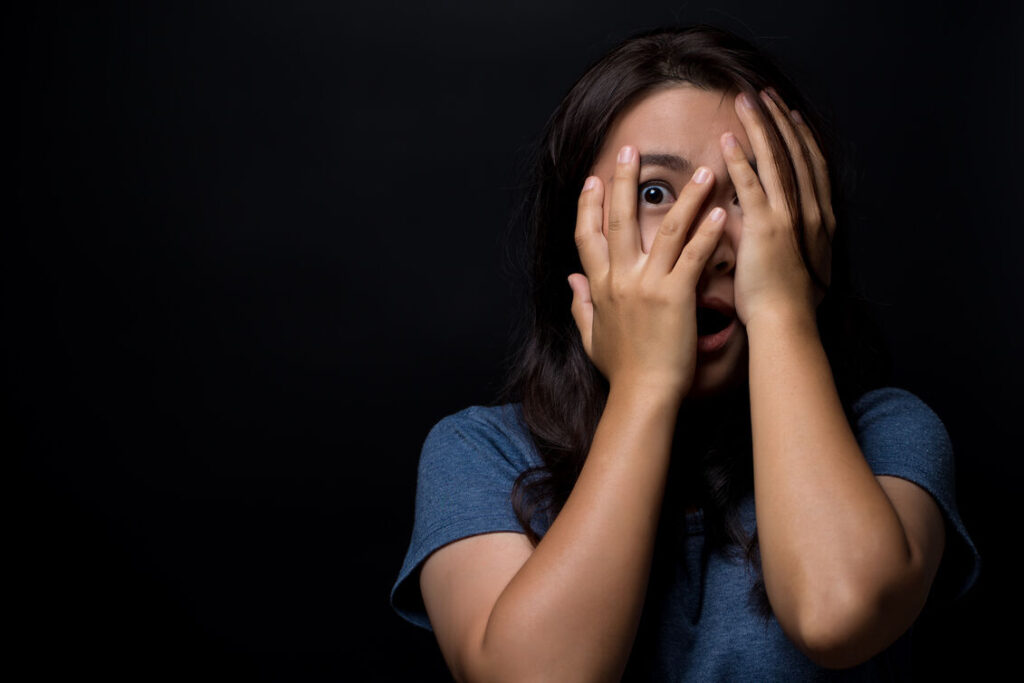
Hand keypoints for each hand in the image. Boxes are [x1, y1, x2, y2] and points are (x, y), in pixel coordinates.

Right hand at [568, 145, 726, 395]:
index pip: (587, 235)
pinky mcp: (676, 296)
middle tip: (632, 149)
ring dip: (685, 196)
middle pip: (619, 219)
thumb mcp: (591, 336)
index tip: (593, 179)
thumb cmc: (621, 370)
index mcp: (600, 286)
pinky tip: (723, 210)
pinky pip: (693, 255)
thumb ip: (580, 304)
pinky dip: (709, 232)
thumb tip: (571, 280)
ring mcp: (647, 285)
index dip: (588, 205)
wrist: (642, 394)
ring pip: (666, 229)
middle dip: (624, 181)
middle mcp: (620, 279)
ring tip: (703, 171)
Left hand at [723, 89, 835, 327]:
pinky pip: (753, 186)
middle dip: (780, 121)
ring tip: (746, 100)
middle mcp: (810, 212)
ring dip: (761, 127)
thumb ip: (770, 233)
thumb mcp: (787, 259)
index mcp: (817, 219)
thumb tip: (749, 218)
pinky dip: (742, 159)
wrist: (786, 324)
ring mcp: (790, 218)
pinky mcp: (767, 229)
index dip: (800, 137)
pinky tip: (728, 138)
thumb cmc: (782, 302)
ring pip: (777, 161)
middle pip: (796, 154)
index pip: (810, 166)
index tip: (788, 114)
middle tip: (765, 94)